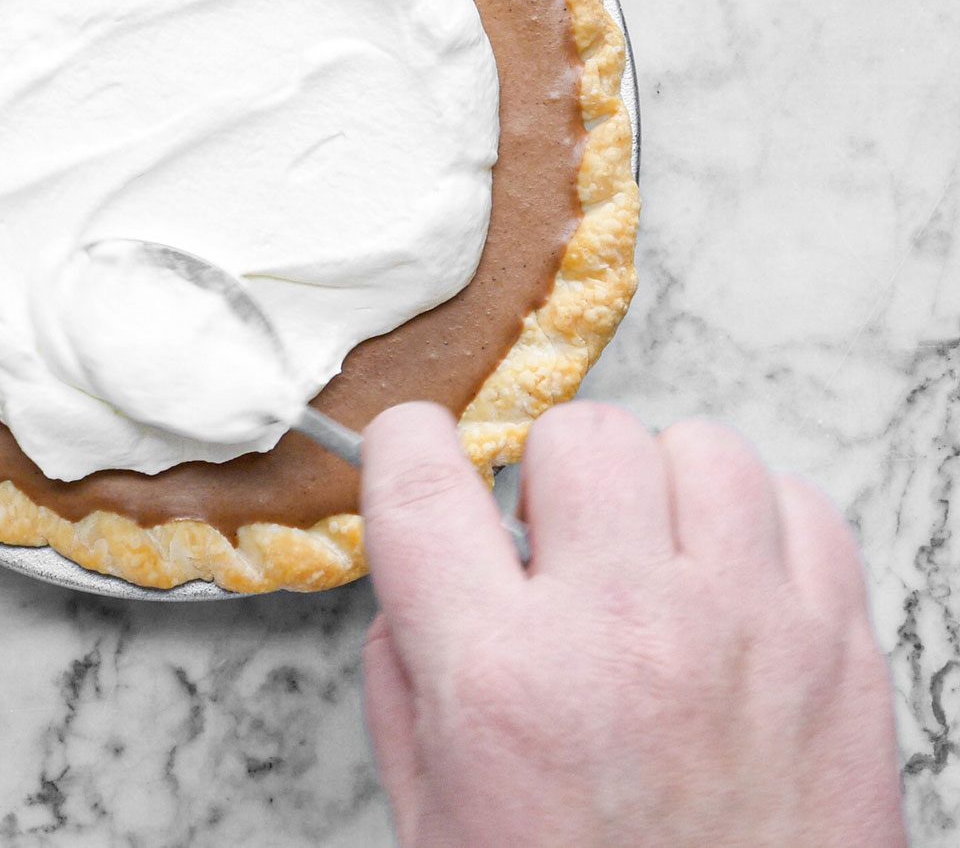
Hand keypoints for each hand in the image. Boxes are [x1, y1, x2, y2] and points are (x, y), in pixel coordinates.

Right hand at [359, 401, 904, 846]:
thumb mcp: (436, 819)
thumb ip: (408, 682)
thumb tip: (420, 583)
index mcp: (502, 678)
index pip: (423, 478)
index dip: (406, 443)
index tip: (417, 452)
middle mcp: (625, 632)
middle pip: (577, 436)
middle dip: (546, 477)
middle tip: (551, 542)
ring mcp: (746, 632)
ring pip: (699, 447)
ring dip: (657, 490)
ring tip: (648, 558)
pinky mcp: (838, 651)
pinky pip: (800, 504)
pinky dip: (756, 524)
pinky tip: (726, 583)